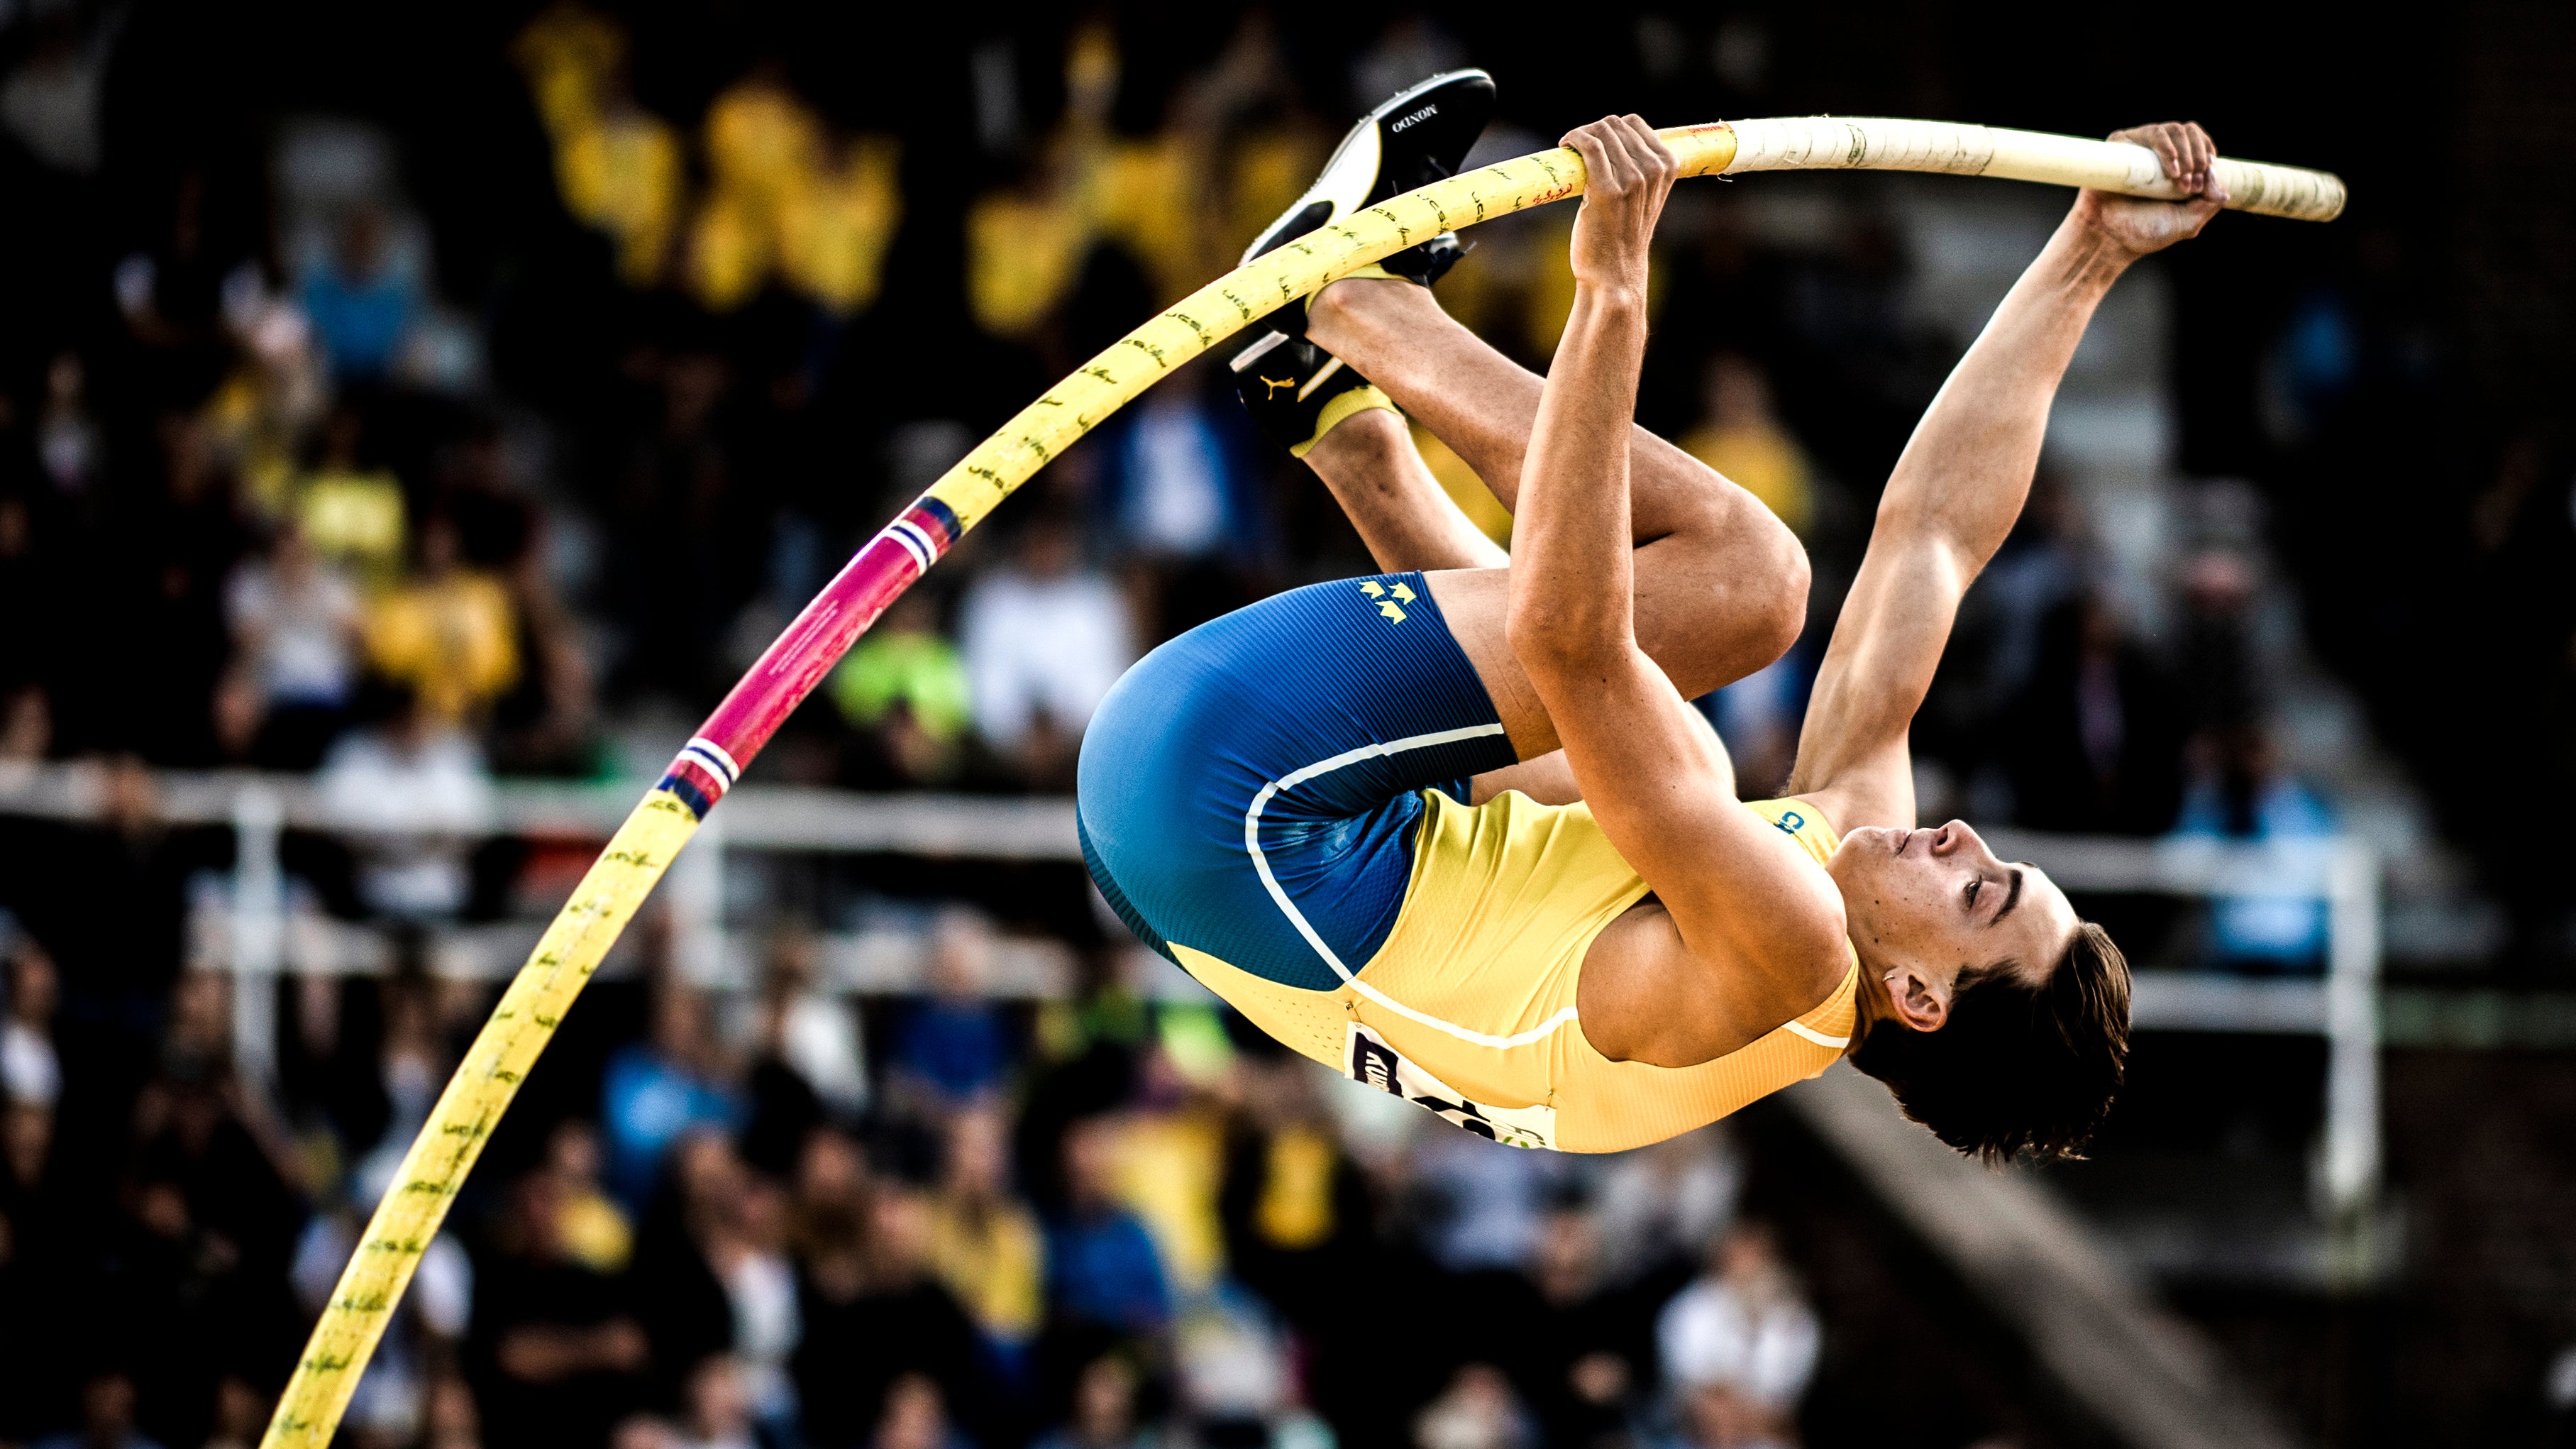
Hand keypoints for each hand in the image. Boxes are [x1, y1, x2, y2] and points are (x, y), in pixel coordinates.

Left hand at [1563, 115, 1677, 295]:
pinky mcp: (1606, 190)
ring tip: (1570, 149)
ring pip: (1600, 132)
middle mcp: (1652, 170)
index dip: (1609, 127)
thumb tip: (1617, 141)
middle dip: (1592, 131)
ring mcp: (1631, 180)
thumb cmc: (1624, 237)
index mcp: (1667, 167)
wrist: (1615, 274)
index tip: (1594, 141)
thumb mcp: (1645, 200)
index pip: (1634, 123)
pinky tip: (1565, 146)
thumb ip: (1641, 171)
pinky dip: (1574, 139)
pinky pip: (1589, 146)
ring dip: (1580, 135)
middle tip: (1577, 149)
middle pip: (1615, 125)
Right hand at [2075, 120, 2227, 256]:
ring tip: (2180, 180)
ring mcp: (2141, 148)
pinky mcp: (2122, 146)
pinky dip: (2167, 148)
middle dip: (2198, 157)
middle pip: (2189, 132)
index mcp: (2178, 165)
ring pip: (2173, 130)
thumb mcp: (2189, 222)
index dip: (2207, 155)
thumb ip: (2210, 202)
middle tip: (2192, 184)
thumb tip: (2218, 176)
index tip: (2204, 180)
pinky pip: (2152, 133)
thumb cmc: (2146, 231)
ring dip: (2185, 153)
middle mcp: (2160, 153)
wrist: (2110, 238)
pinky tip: (2172, 169)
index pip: (2200, 142)